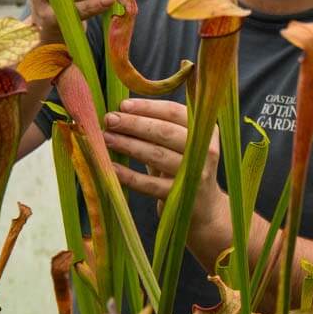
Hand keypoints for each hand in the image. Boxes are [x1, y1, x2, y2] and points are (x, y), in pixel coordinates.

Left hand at [103, 98, 228, 235]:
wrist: (203, 207)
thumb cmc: (182, 166)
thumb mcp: (178, 143)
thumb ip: (157, 126)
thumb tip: (120, 111)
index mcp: (205, 129)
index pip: (174, 112)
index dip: (148, 107)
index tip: (123, 105)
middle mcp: (204, 150)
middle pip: (165, 132)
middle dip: (134, 124)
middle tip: (110, 119)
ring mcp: (194, 174)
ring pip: (157, 155)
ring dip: (129, 145)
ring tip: (107, 138)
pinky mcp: (180, 197)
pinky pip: (149, 184)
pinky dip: (128, 175)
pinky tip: (111, 168)